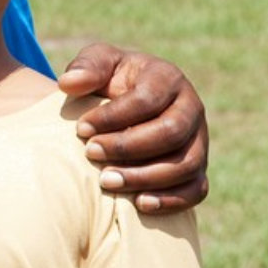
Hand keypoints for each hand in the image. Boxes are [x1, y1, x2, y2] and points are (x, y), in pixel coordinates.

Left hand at [58, 43, 208, 212]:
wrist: (126, 105)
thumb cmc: (111, 81)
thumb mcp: (98, 63)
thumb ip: (86, 66)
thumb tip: (68, 84)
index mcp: (168, 78)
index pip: (147, 99)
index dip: (113, 116)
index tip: (81, 129)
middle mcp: (191, 108)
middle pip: (170, 133)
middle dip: (128, 147)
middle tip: (91, 154)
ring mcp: (199, 141)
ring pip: (186, 164)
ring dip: (145, 177)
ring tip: (106, 181)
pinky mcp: (198, 168)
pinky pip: (196, 189)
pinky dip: (171, 200)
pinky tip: (139, 204)